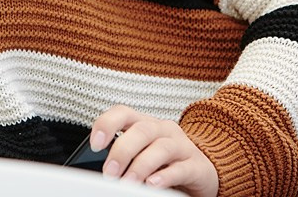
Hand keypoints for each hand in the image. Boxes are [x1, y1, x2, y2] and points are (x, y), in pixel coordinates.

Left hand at [90, 105, 218, 195]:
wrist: (202, 172)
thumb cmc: (165, 163)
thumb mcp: (142, 154)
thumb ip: (125, 157)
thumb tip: (101, 169)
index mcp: (145, 124)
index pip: (123, 113)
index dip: (107, 124)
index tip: (95, 144)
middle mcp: (163, 130)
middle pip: (141, 130)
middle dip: (122, 151)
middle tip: (110, 173)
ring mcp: (182, 146)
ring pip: (161, 148)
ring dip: (141, 166)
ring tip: (128, 183)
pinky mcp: (197, 166)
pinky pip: (181, 168)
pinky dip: (165, 176)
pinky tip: (153, 184)